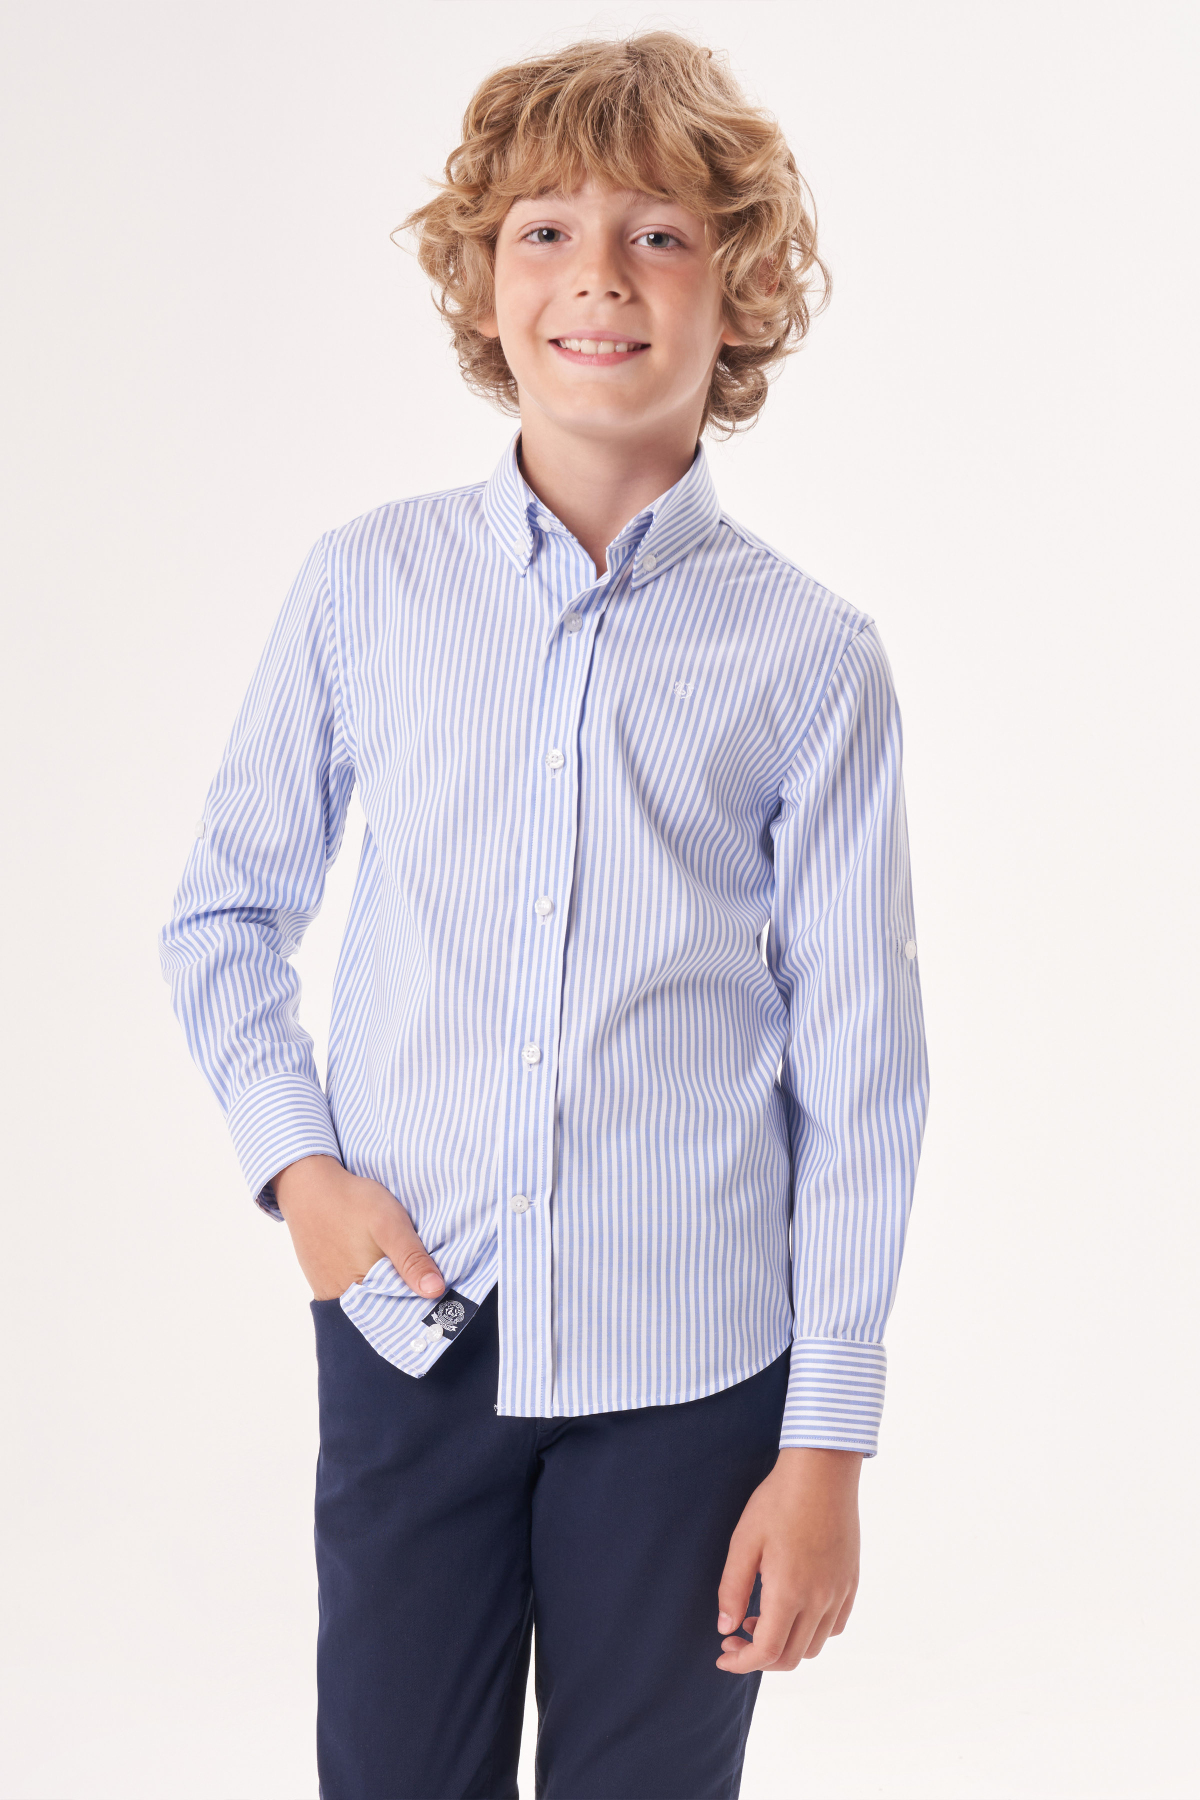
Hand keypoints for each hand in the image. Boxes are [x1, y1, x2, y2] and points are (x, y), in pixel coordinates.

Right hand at [271, 1154, 445, 1303]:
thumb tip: (436, 1292)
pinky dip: (368, 1282)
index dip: (422, 1304)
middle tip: (417, 1272)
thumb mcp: (390, 1225)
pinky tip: (374, 1262)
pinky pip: (353, 1292)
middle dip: (404, 1297)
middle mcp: (343, 1301)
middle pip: (385, 1309)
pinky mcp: (323, 1283)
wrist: (309, 1187)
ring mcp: (330, 1293)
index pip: (402, 1314)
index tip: (439, 1292)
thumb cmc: (351, 1203)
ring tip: (395, 1264)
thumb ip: (412, 1259)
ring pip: (370, 1301)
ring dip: (386, 1289)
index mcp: (363, 1292)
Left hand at [715, 1446, 861, 1672]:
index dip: (742, 1662)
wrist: (822, 1471)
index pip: (768, 1652)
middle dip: (759, 1658)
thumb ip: (733, 1589)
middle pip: (791, 1657)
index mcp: (789, 1592)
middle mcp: (820, 1600)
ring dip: (786, 1645)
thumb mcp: (744, 1542)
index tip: (723, 1655)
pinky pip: (835, 1625)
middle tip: (736, 1635)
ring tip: (761, 1618)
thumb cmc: (778, 1501)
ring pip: (814, 1645)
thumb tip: (726, 1627)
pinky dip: (812, 1631)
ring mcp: (840, 1592)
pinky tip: (794, 1608)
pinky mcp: (851, 1581)